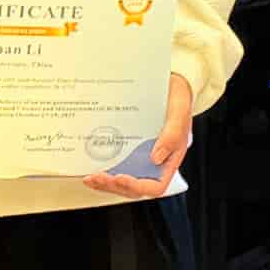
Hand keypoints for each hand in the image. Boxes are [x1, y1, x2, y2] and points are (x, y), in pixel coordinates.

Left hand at [83, 75, 194, 198]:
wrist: (171, 83)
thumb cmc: (178, 97)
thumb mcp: (179, 111)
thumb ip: (172, 134)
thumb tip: (156, 158)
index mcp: (170, 157)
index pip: (157, 185)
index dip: (137, 186)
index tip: (120, 177)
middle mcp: (155, 160)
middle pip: (136, 187)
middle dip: (114, 186)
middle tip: (97, 177)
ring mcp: (141, 155)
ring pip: (124, 179)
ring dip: (106, 183)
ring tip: (90, 177)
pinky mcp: (130, 146)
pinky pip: (117, 164)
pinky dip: (104, 168)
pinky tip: (91, 164)